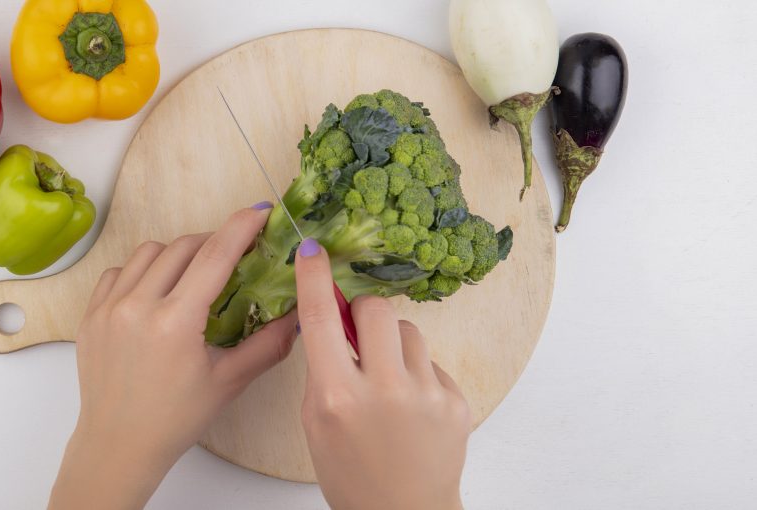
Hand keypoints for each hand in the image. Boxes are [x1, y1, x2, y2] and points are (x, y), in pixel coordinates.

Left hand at [49, 204, 297, 509]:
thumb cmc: (175, 419)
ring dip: (176, 253)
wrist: (118, 445)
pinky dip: (142, 271)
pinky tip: (157, 290)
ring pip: (148, 252)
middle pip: (182, 247)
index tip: (259, 211)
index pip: (214, 256)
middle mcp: (137, 307)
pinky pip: (119, 272)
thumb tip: (300, 314)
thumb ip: (268, 344)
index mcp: (175, 322)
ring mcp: (108, 308)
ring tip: (193, 273)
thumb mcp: (229, 382)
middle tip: (232, 253)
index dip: (240, 227)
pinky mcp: (91, 314)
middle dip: (212, 242)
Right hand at [294, 238, 471, 509]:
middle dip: (362, 313)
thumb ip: (322, 369)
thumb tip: (332, 319)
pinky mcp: (456, 401)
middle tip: (357, 336)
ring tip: (387, 382)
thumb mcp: (317, 421)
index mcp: (338, 396)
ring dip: (393, 344)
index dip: (314, 276)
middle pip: (376, 309)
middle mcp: (384, 390)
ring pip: (408, 331)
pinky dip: (416, 374)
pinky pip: (431, 362)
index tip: (312, 250)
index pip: (320, 317)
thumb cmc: (350, 474)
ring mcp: (426, 394)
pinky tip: (410, 407)